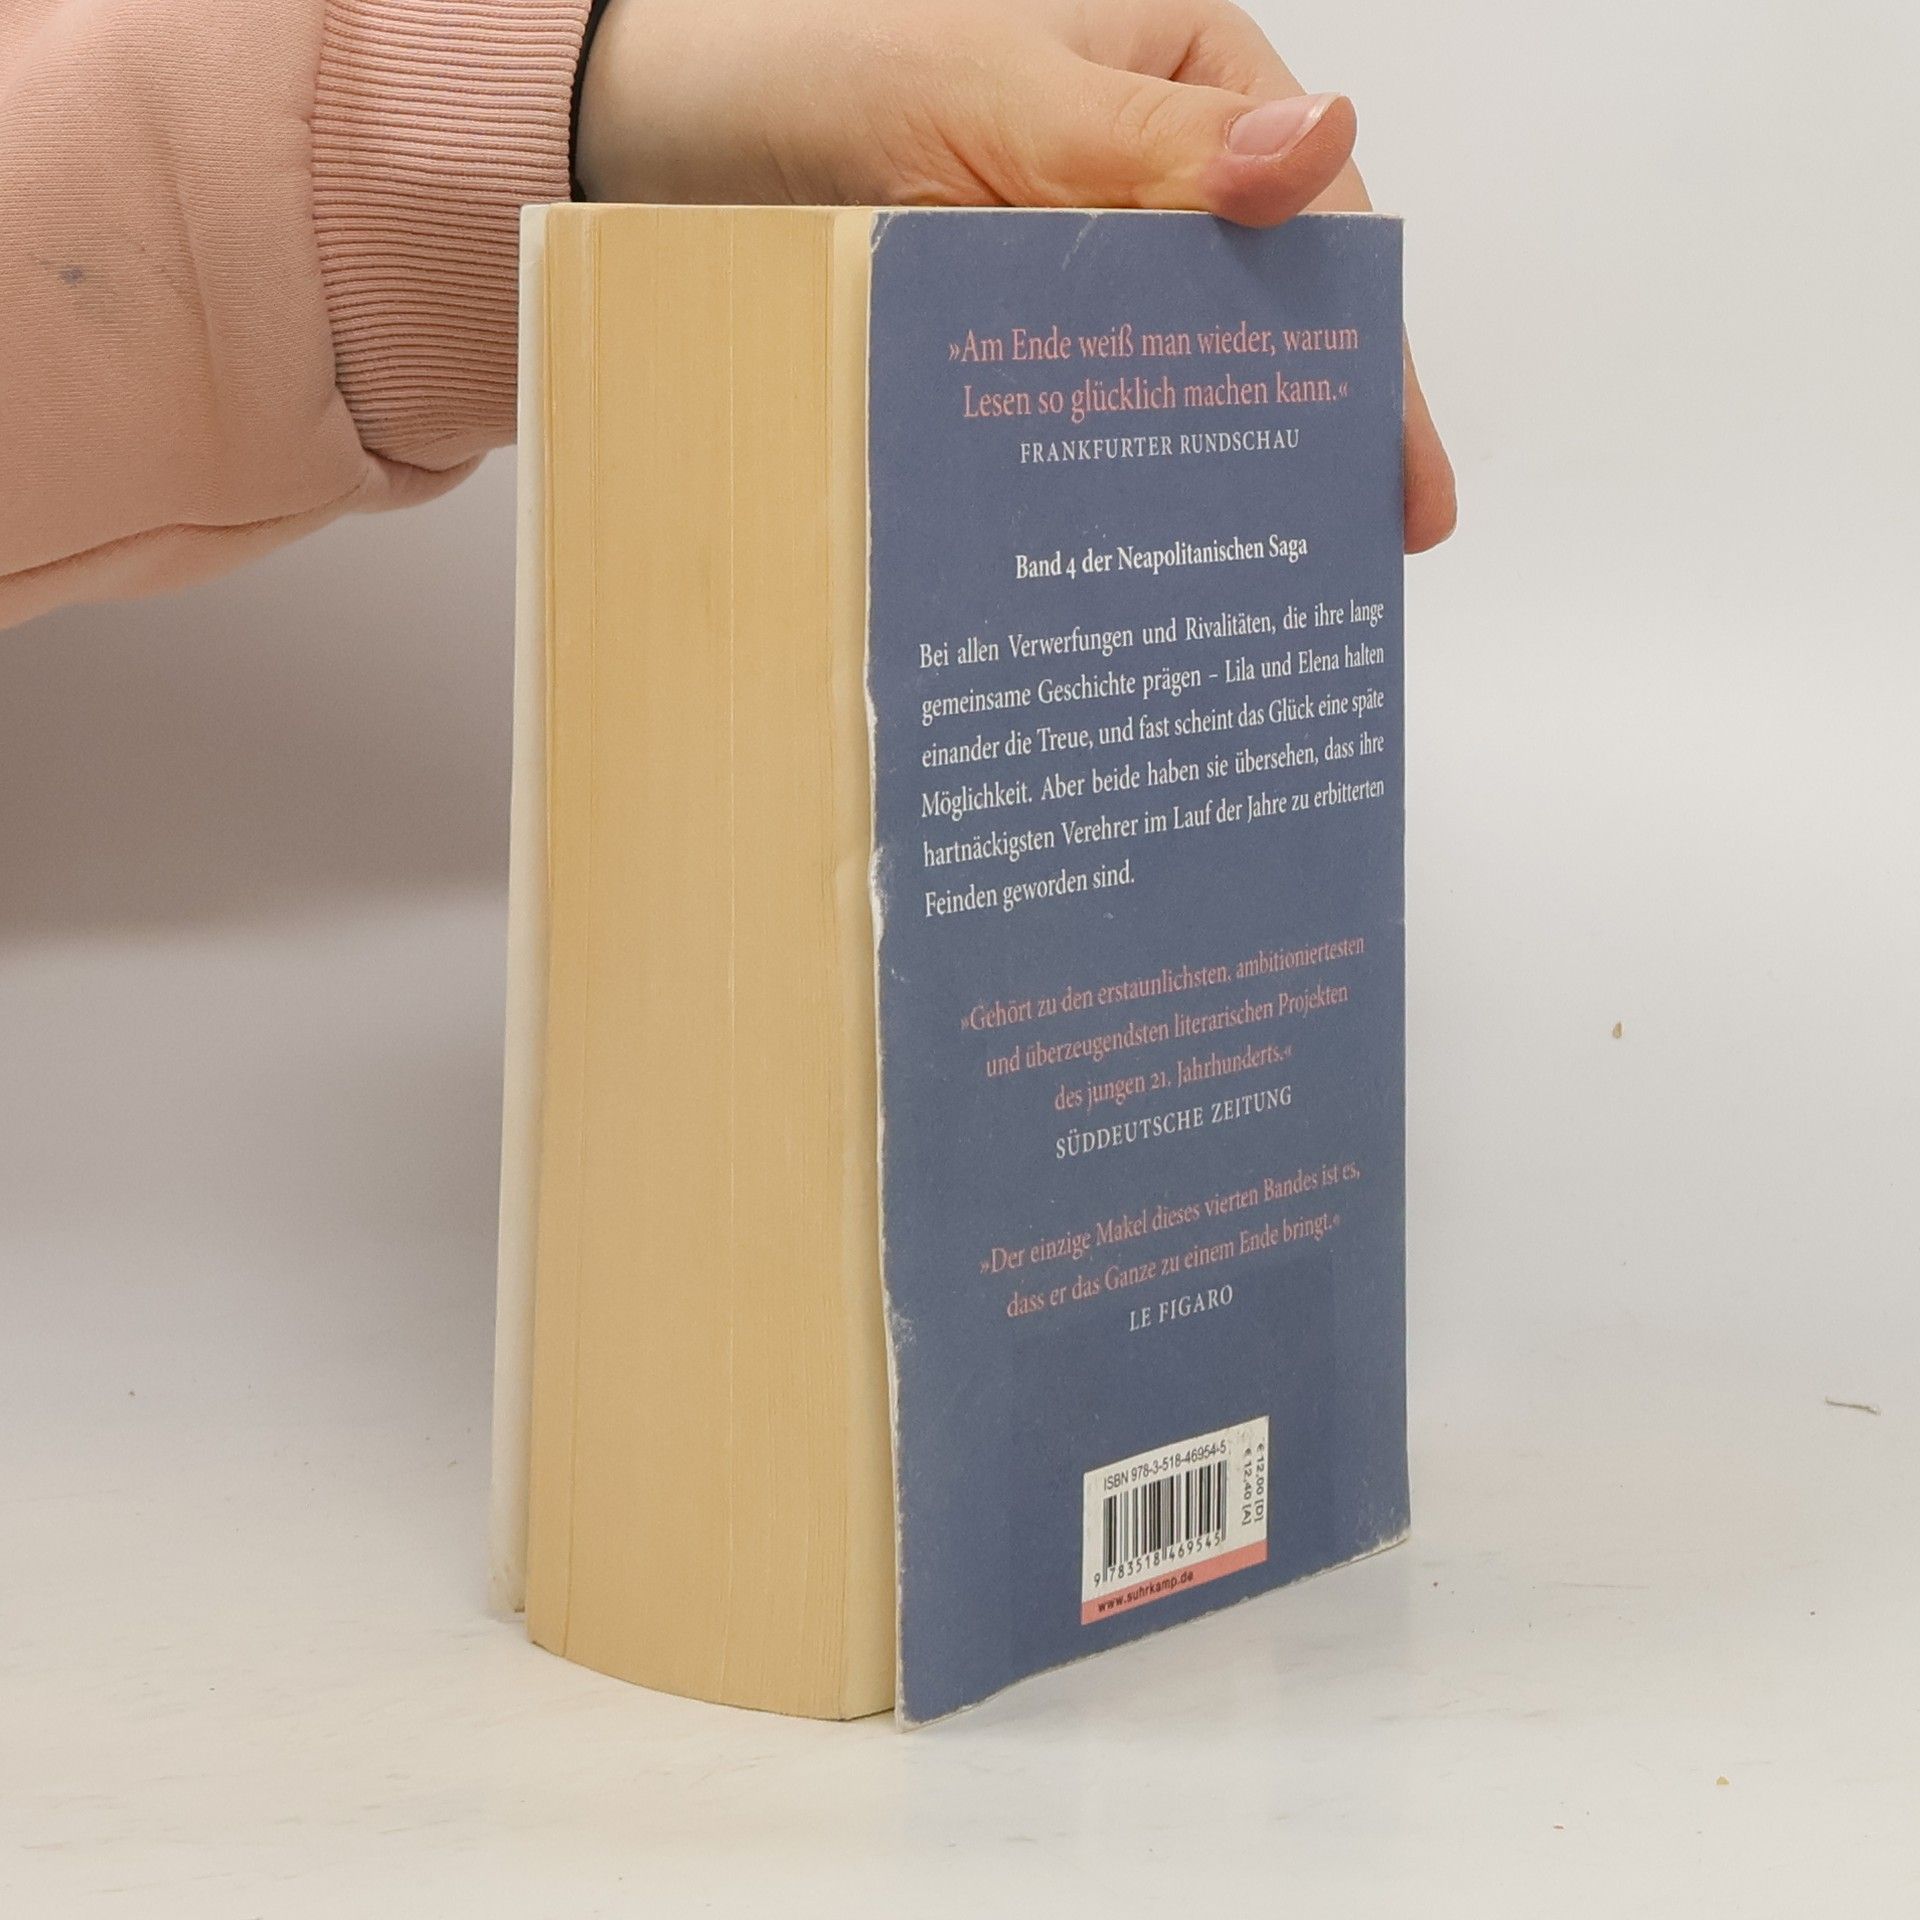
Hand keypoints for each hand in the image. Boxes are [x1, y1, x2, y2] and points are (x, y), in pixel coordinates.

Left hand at [577, 0, 1453, 551]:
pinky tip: (1147, 538)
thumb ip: (1149, 146)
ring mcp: (1080, 258)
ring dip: (1220, 462)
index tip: (1396, 472)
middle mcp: (1152, 174)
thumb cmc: (828, 62)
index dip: (1362, 353)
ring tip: (1265, 572)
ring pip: (1179, 367)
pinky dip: (1118, 466)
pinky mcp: (1013, 327)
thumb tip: (1313, 148)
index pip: (1312, 225)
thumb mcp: (1002, 96)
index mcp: (1188, 83)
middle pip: (1261, 312)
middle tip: (1354, 553)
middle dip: (1311, 428)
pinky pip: (1089, 401)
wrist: (671, 133)